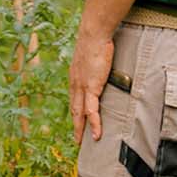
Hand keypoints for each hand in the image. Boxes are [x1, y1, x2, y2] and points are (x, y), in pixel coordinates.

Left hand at [70, 27, 114, 145]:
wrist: (93, 34)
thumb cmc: (96, 41)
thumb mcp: (93, 55)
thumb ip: (95, 63)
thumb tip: (102, 63)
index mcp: (75, 76)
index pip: (74, 98)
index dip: (75, 110)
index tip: (77, 120)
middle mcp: (75, 84)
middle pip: (74, 109)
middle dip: (75, 124)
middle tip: (76, 138)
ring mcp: (81, 87)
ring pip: (80, 113)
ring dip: (81, 129)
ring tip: (82, 142)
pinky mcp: (90, 88)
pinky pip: (91, 110)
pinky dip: (94, 124)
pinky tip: (96, 134)